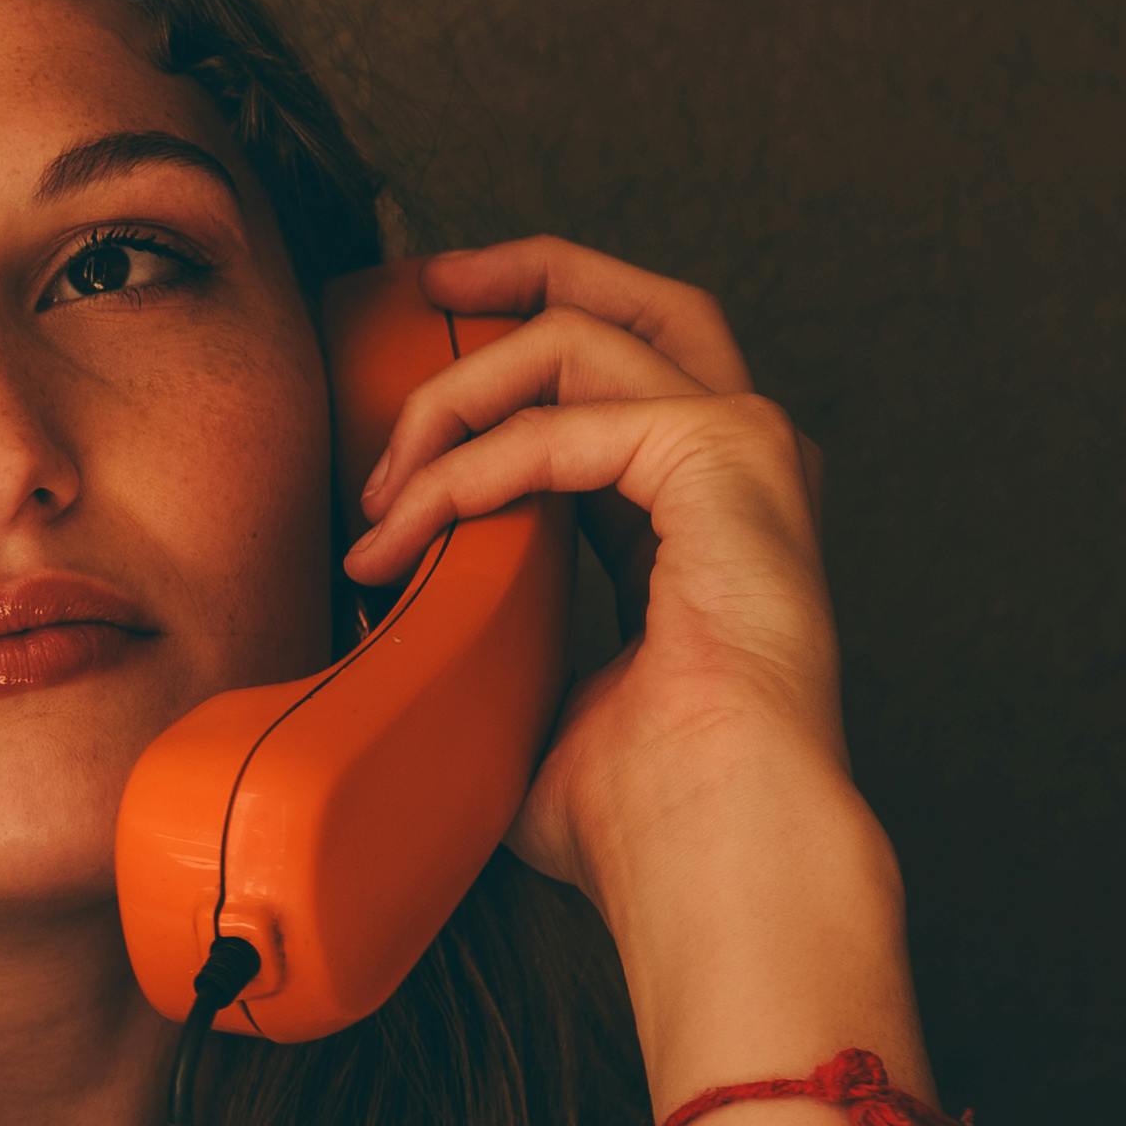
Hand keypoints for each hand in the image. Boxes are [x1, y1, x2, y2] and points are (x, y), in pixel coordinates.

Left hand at [335, 236, 858, 905]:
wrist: (712, 853)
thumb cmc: (639, 815)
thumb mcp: (530, 700)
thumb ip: (481, 639)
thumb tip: (383, 639)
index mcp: (700, 510)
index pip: (611, 382)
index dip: (510, 362)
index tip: (415, 388)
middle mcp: (737, 463)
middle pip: (635, 303)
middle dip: (523, 272)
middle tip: (426, 288)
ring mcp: (744, 449)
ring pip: (577, 338)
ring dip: (454, 396)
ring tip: (381, 490)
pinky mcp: (726, 457)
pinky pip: (558, 424)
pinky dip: (467, 469)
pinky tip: (410, 527)